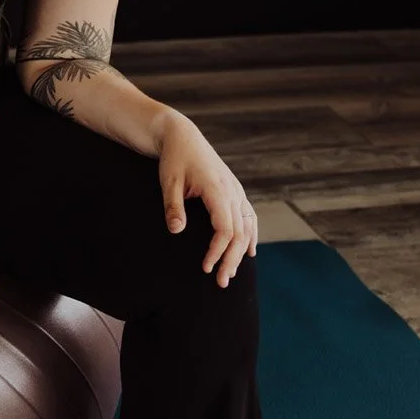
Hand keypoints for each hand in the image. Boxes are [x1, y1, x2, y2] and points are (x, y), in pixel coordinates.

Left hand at [155, 110, 258, 286]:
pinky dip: (251, 235)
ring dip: (241, 251)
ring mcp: (236, 190)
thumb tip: (176, 230)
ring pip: (247, 226)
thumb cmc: (173, 159)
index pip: (226, 229)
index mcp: (217, 189)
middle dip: (231, 259)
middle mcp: (232, 191)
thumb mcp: (168, 181)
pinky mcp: (235, 190)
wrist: (182, 136)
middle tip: (221, 282)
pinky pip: (249, 216)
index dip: (218, 251)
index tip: (205, 267)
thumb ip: (173, 206)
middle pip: (240, 233)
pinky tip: (249, 252)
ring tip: (231, 273)